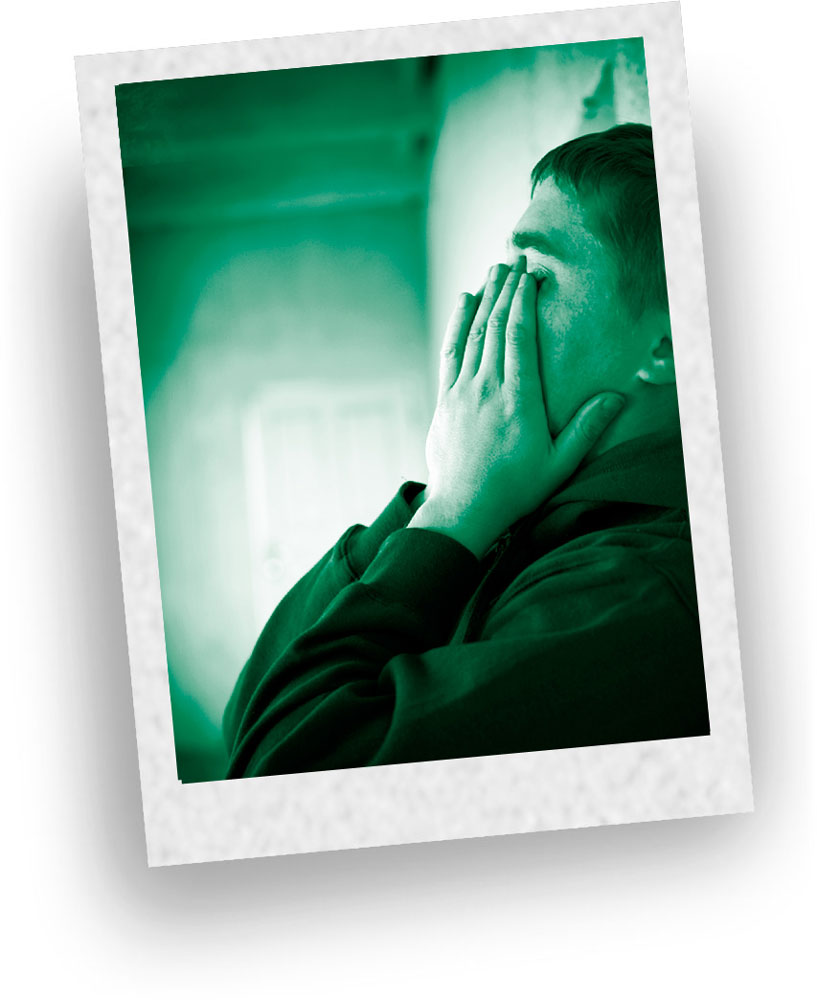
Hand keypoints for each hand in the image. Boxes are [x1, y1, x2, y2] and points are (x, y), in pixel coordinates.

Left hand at [408, 258, 624, 557]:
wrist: (461, 511)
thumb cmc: (514, 490)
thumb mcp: (557, 464)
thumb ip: (586, 428)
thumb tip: (617, 397)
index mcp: (517, 399)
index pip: (519, 336)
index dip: (523, 300)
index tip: (531, 275)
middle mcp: (486, 388)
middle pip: (495, 326)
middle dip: (505, 290)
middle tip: (513, 260)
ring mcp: (461, 392)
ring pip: (472, 334)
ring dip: (483, 299)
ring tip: (493, 272)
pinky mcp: (445, 401)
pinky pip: (451, 352)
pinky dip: (458, 324)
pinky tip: (464, 304)